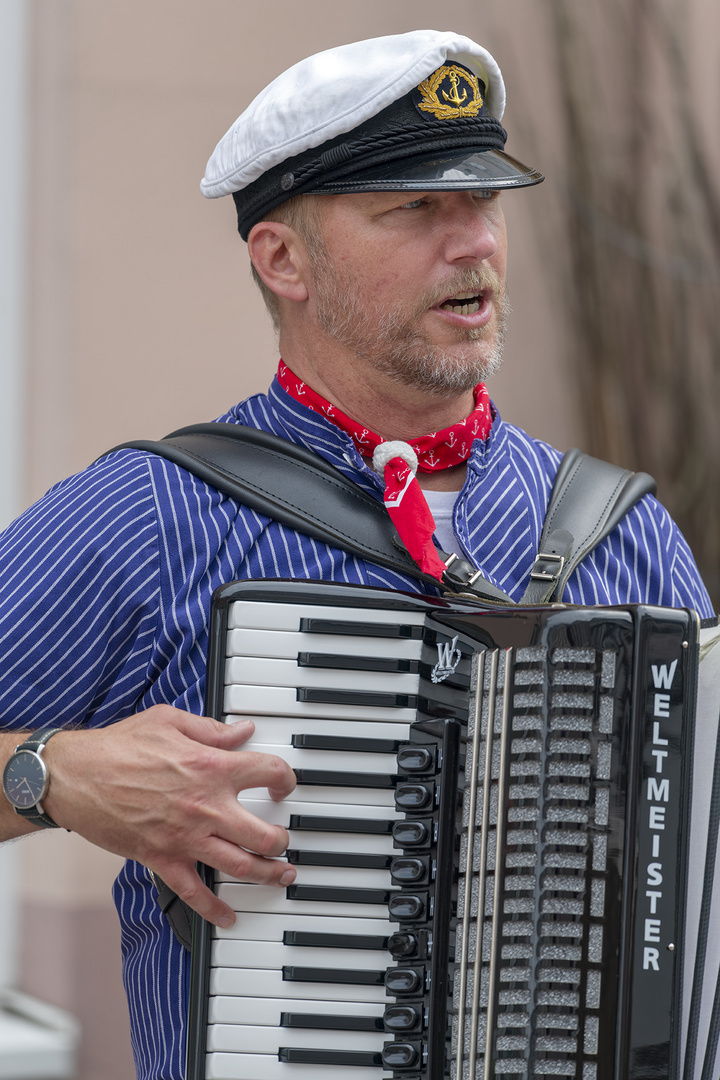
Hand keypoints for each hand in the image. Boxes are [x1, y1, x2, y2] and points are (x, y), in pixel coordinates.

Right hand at [42, 706, 296, 926]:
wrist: (76, 777)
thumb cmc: (117, 746)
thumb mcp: (168, 721)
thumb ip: (211, 729)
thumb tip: (242, 731)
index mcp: (211, 766)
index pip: (268, 773)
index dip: (285, 778)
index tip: (283, 784)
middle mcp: (206, 806)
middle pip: (264, 833)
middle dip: (282, 840)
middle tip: (285, 840)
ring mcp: (186, 838)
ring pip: (241, 866)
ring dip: (267, 875)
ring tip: (281, 876)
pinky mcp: (162, 859)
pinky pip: (195, 893)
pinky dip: (215, 909)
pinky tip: (229, 917)